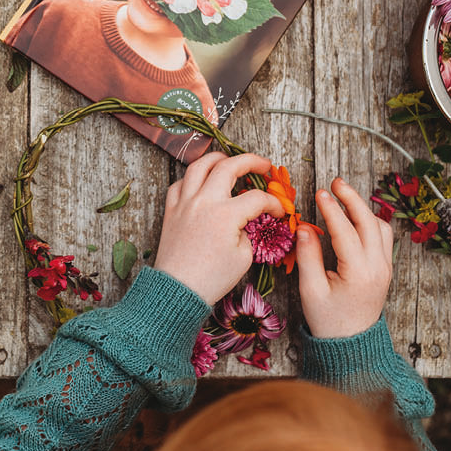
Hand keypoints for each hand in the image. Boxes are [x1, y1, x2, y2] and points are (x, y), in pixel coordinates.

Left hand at [154, 152, 283, 304]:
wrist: (177, 291)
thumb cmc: (212, 279)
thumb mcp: (243, 257)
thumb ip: (248, 230)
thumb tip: (244, 219)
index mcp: (225, 214)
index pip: (256, 198)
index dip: (273, 203)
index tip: (279, 211)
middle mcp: (204, 201)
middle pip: (229, 166)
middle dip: (250, 161)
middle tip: (263, 165)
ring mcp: (184, 202)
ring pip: (199, 165)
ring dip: (217, 159)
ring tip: (230, 161)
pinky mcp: (171, 210)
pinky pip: (180, 183)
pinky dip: (192, 178)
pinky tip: (201, 182)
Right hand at [296, 178, 392, 337]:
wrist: (352, 344)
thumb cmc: (328, 320)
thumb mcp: (311, 290)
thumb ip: (307, 257)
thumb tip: (304, 227)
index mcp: (359, 273)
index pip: (345, 231)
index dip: (331, 209)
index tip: (319, 192)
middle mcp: (377, 267)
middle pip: (369, 221)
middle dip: (352, 198)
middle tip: (335, 182)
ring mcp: (385, 267)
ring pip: (380, 226)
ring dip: (363, 208)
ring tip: (343, 196)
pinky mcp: (385, 268)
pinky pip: (383, 236)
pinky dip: (371, 220)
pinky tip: (356, 215)